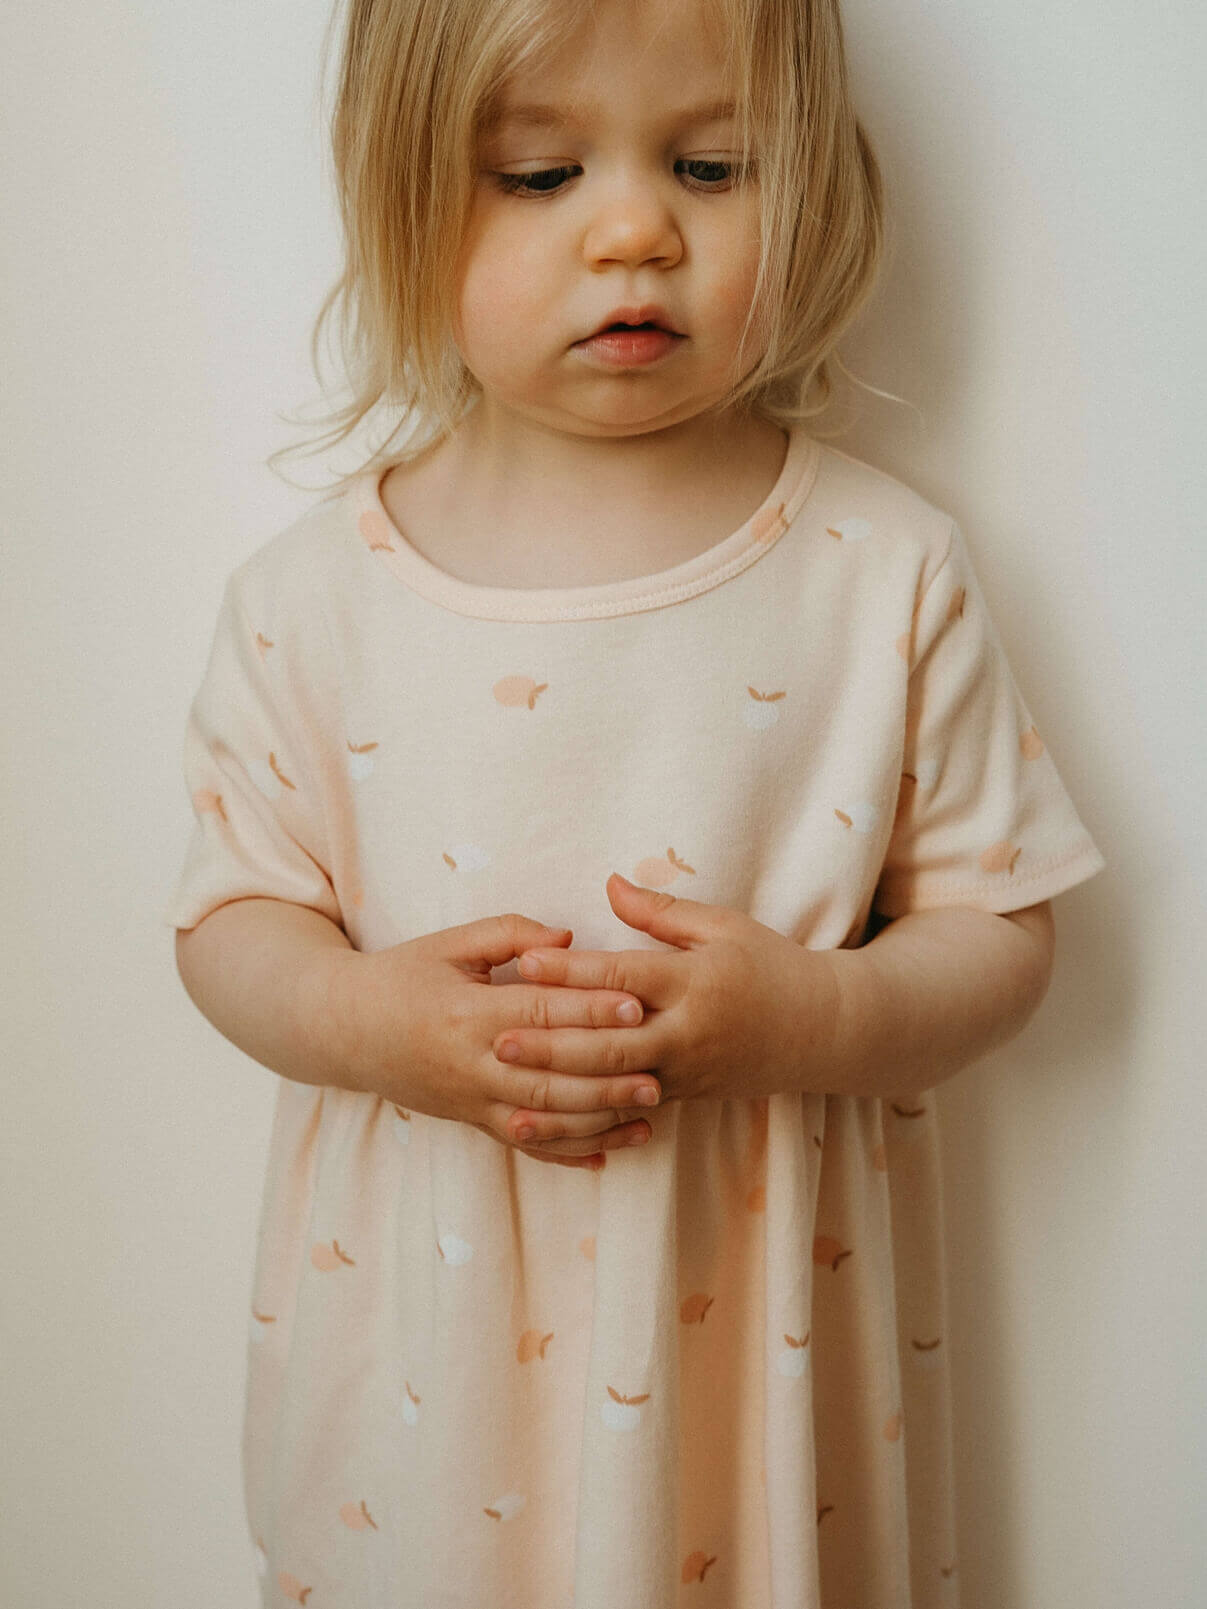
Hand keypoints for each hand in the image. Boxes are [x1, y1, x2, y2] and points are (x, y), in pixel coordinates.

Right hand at [326, 910, 660, 1170]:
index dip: (589, 1009)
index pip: (539, 1013)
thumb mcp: (451, 943)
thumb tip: (570, 938)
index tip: (637, 1004)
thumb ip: (511, 934)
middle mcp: (471, 1063)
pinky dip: (567, 1154)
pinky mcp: (472, 1122)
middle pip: (549, 1075)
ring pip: (543, 1118)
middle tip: (659, 1069)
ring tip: (647, 1113)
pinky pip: (525, 1145)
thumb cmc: (404, 975)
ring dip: (597, 1119)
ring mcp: (472, 1100)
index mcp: (468, 1011)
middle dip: (606, 1076)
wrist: (344, 1029)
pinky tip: (607, 1155)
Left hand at [492, 874, 839, 1152]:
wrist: (822, 1032)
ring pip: (614, 1086)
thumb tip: (608, 884)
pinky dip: (585, 1115)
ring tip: (512, 1083)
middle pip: (610, 1043)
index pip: (623, 978)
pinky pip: (626, 1109)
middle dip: (552, 1044)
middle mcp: (688, 1033)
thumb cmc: (769, 966)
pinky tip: (547, 1116)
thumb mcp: (724, 926)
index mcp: (695, 982)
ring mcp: (684, 1072)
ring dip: (560, 1088)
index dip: (572, 972)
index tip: (525, 963)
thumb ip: (662, 911)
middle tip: (498, 1038)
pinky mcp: (682, 1097)